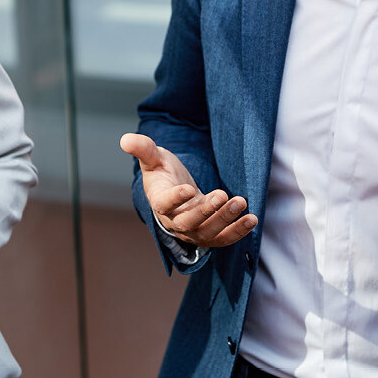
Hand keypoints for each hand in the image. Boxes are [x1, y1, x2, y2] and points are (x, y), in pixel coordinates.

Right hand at [120, 133, 255, 249]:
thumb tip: (125, 139)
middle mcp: (174, 222)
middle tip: (222, 195)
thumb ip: (143, 149)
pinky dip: (237, 231)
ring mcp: (192, 232)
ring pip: (207, 233)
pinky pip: (223, 239)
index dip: (175, 198)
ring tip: (241, 203)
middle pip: (189, 223)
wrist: (177, 193)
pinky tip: (251, 219)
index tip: (188, 188)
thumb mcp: (154, 159)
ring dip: (225, 220)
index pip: (164, 204)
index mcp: (160, 203)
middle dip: (206, 211)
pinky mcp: (209, 235)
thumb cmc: (164, 174)